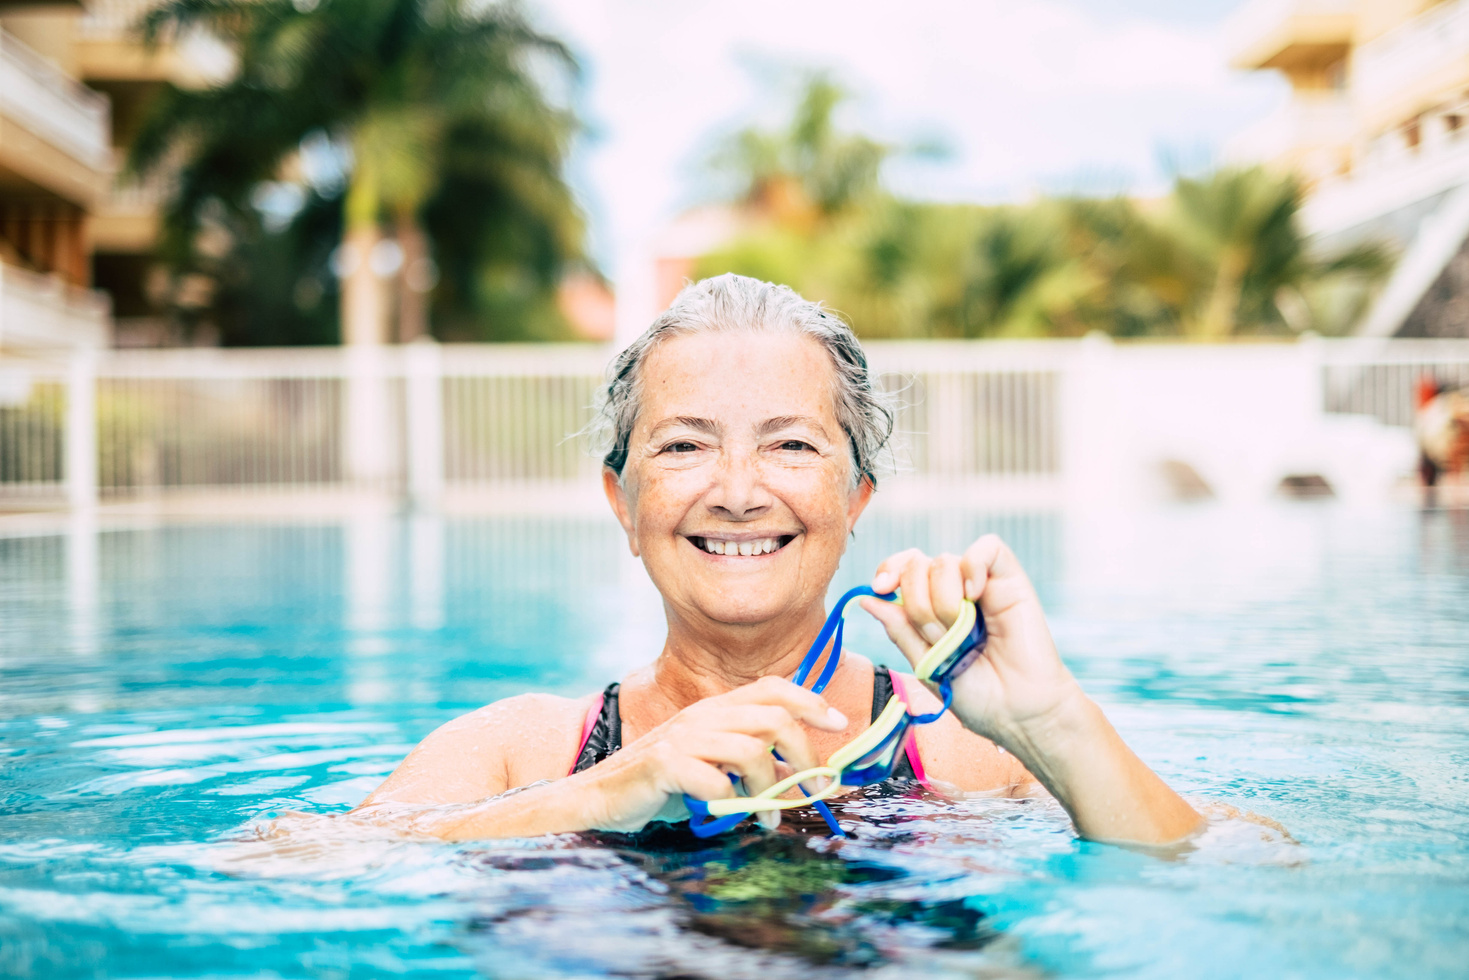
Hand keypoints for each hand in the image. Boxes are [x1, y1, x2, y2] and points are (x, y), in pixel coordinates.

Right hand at [573, 676, 847, 832]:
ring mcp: (682, 736)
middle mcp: (703, 715)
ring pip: (751, 752)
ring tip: (770, 817)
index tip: (839, 724)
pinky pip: (716, 783)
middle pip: (773, 719)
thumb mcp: (712, 762)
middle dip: (803, 756)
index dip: (811, 701)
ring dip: (770, 791)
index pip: (773, 687)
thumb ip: (749, 757)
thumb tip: (798, 770)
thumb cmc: (663, 784)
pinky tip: (725, 815)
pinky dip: (730, 804)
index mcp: (717, 708)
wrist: (600, 796)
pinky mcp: (664, 762)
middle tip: (811, 789)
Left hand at [861, 535, 1081, 745]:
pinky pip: (988, 548)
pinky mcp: (1010, 580)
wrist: (1018, 712)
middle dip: (918, 605)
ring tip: (962, 632)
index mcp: (930, 606)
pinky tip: (975, 595)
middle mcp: (953, 590)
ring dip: (943, 601)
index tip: (881, 587)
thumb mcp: (926, 664)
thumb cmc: (976, 694)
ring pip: (944, 560)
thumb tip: (867, 599)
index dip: (888, 570)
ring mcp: (981, 583)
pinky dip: (974, 565)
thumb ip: (900, 630)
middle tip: (937, 637)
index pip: (901, 568)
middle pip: (916, 564)